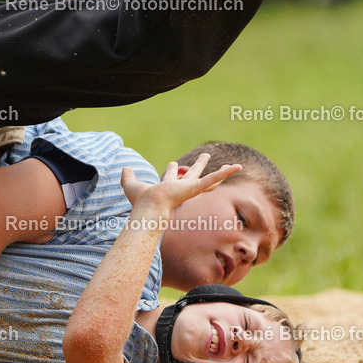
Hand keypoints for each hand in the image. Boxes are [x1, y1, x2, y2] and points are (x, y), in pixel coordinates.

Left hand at [120, 153, 240, 212]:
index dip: (172, 170)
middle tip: (205, 155)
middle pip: (192, 175)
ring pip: (209, 179)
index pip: (171, 177)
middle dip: (197, 165)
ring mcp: (190, 189)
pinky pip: (214, 178)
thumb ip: (127, 177)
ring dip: (220, 172)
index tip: (173, 163)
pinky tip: (238, 166)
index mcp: (167, 187)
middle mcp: (181, 188)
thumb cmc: (140, 201)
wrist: (150, 207)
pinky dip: (226, 173)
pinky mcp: (196, 187)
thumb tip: (124, 168)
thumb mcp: (131, 185)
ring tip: (233, 165)